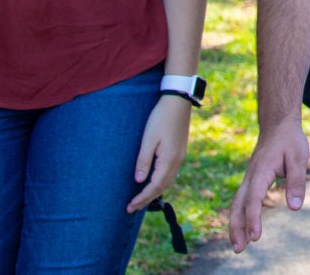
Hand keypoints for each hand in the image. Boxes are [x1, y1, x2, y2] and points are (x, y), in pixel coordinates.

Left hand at [127, 94, 192, 212]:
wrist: (178, 102)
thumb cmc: (161, 118)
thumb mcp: (148, 139)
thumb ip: (144, 161)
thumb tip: (139, 181)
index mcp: (169, 160)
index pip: (154, 186)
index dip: (142, 198)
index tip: (129, 207)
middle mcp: (177, 161)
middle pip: (162, 187)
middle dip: (147, 199)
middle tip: (132, 208)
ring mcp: (180, 156)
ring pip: (167, 181)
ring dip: (154, 192)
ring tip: (141, 199)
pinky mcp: (180, 151)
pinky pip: (170, 173)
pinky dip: (161, 182)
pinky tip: (154, 182)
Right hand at [227, 117, 309, 252]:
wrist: (278, 125)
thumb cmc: (289, 141)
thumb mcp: (298, 158)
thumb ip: (296, 182)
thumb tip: (295, 207)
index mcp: (260, 171)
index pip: (253, 199)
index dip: (253, 219)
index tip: (256, 236)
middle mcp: (250, 176)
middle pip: (238, 205)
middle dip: (237, 227)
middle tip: (239, 248)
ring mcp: (249, 178)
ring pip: (237, 204)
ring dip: (236, 225)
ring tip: (239, 245)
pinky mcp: (251, 180)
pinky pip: (242, 201)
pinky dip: (240, 216)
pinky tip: (245, 229)